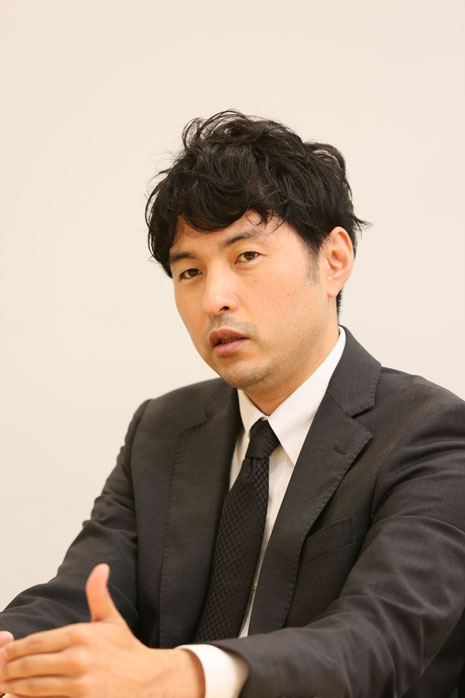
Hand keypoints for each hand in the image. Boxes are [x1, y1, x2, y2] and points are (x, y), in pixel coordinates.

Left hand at [0, 564, 204, 697]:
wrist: (148, 680)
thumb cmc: (126, 651)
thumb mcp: (111, 620)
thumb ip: (98, 594)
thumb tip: (100, 567)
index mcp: (81, 635)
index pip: (35, 642)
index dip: (14, 649)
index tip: (4, 653)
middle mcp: (79, 658)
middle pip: (30, 665)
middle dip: (9, 669)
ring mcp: (80, 685)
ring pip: (34, 687)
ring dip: (15, 687)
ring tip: (6, 685)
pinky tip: (22, 696)